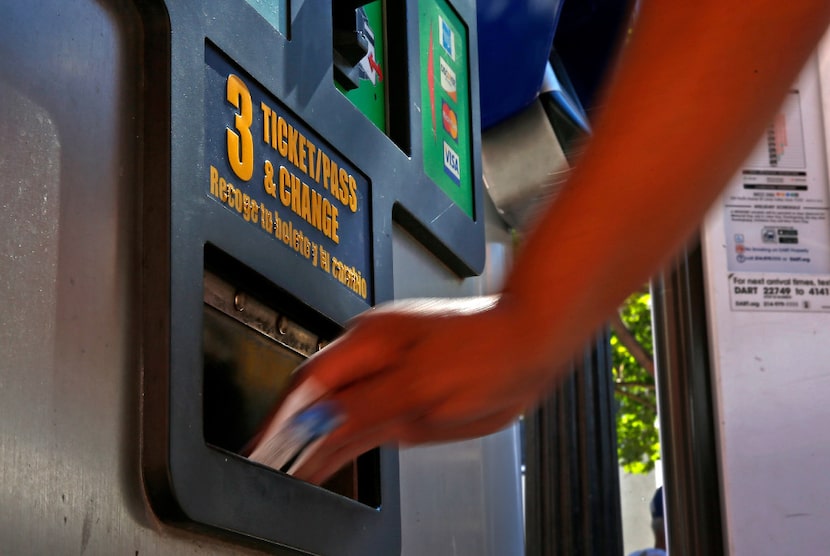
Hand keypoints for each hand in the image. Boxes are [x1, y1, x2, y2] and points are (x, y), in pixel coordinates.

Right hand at [287, 295, 568, 483]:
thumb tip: (321, 422)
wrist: (528, 342)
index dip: (281, 418)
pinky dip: (344, 443)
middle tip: (269, 465)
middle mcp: (373, 357)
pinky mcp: (406, 396)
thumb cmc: (486, 349)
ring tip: (291, 471)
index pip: (309, 384)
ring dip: (316, 442)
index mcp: (368, 341)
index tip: (261, 446)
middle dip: (292, 432)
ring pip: (341, 414)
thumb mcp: (421, 384)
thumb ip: (366, 407)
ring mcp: (389, 376)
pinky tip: (328, 459)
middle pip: (319, 399)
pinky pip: (365, 422)